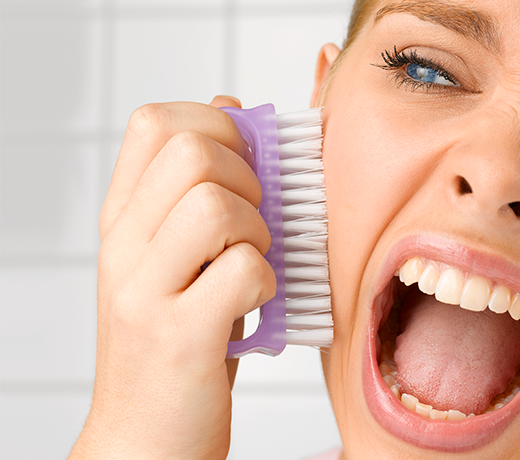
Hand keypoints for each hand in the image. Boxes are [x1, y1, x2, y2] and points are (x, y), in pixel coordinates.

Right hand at [69, 96, 274, 459]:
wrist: (145, 439)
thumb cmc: (176, 343)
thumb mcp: (178, 257)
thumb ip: (195, 187)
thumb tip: (229, 108)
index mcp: (122, 219)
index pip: (156, 123)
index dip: (217, 128)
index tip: (244, 166)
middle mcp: (123, 247)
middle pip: (193, 152)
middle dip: (248, 177)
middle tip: (255, 222)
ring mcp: (144, 291)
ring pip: (216, 205)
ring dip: (259, 230)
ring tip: (254, 262)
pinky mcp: (179, 336)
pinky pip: (243, 269)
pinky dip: (268, 281)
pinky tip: (257, 301)